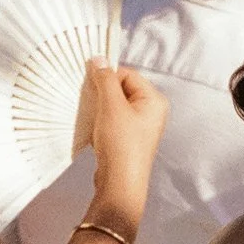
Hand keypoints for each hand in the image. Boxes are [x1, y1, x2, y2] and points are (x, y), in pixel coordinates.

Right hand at [84, 61, 166, 242]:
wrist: (120, 184)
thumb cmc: (121, 145)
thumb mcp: (111, 106)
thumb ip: (105, 80)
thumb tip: (98, 59)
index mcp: (154, 100)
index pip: (127, 74)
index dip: (107, 77)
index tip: (89, 82)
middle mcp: (151, 112)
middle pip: (121, 89)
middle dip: (102, 93)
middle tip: (90, 102)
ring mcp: (140, 127)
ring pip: (114, 106)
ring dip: (100, 109)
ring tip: (95, 120)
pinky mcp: (128, 139)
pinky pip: (112, 121)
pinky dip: (100, 122)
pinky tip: (95, 132)